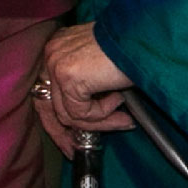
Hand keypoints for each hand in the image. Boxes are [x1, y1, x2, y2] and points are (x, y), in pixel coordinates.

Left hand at [32, 22, 136, 157]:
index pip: (45, 91)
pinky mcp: (68, 77)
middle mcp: (51, 54)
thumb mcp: (100, 64)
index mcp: (58, 48)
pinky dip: (103, 113)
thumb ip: (86, 85)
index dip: (55, 119)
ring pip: (69, 114)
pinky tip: (119, 99)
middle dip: (64, 132)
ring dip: (98, 122)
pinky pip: (82, 113)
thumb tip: (83, 117)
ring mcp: (57, 65)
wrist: (142, 37)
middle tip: (75, 149)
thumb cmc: (129, 48)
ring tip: (123, 119)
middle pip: (48, 106)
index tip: (67, 140)